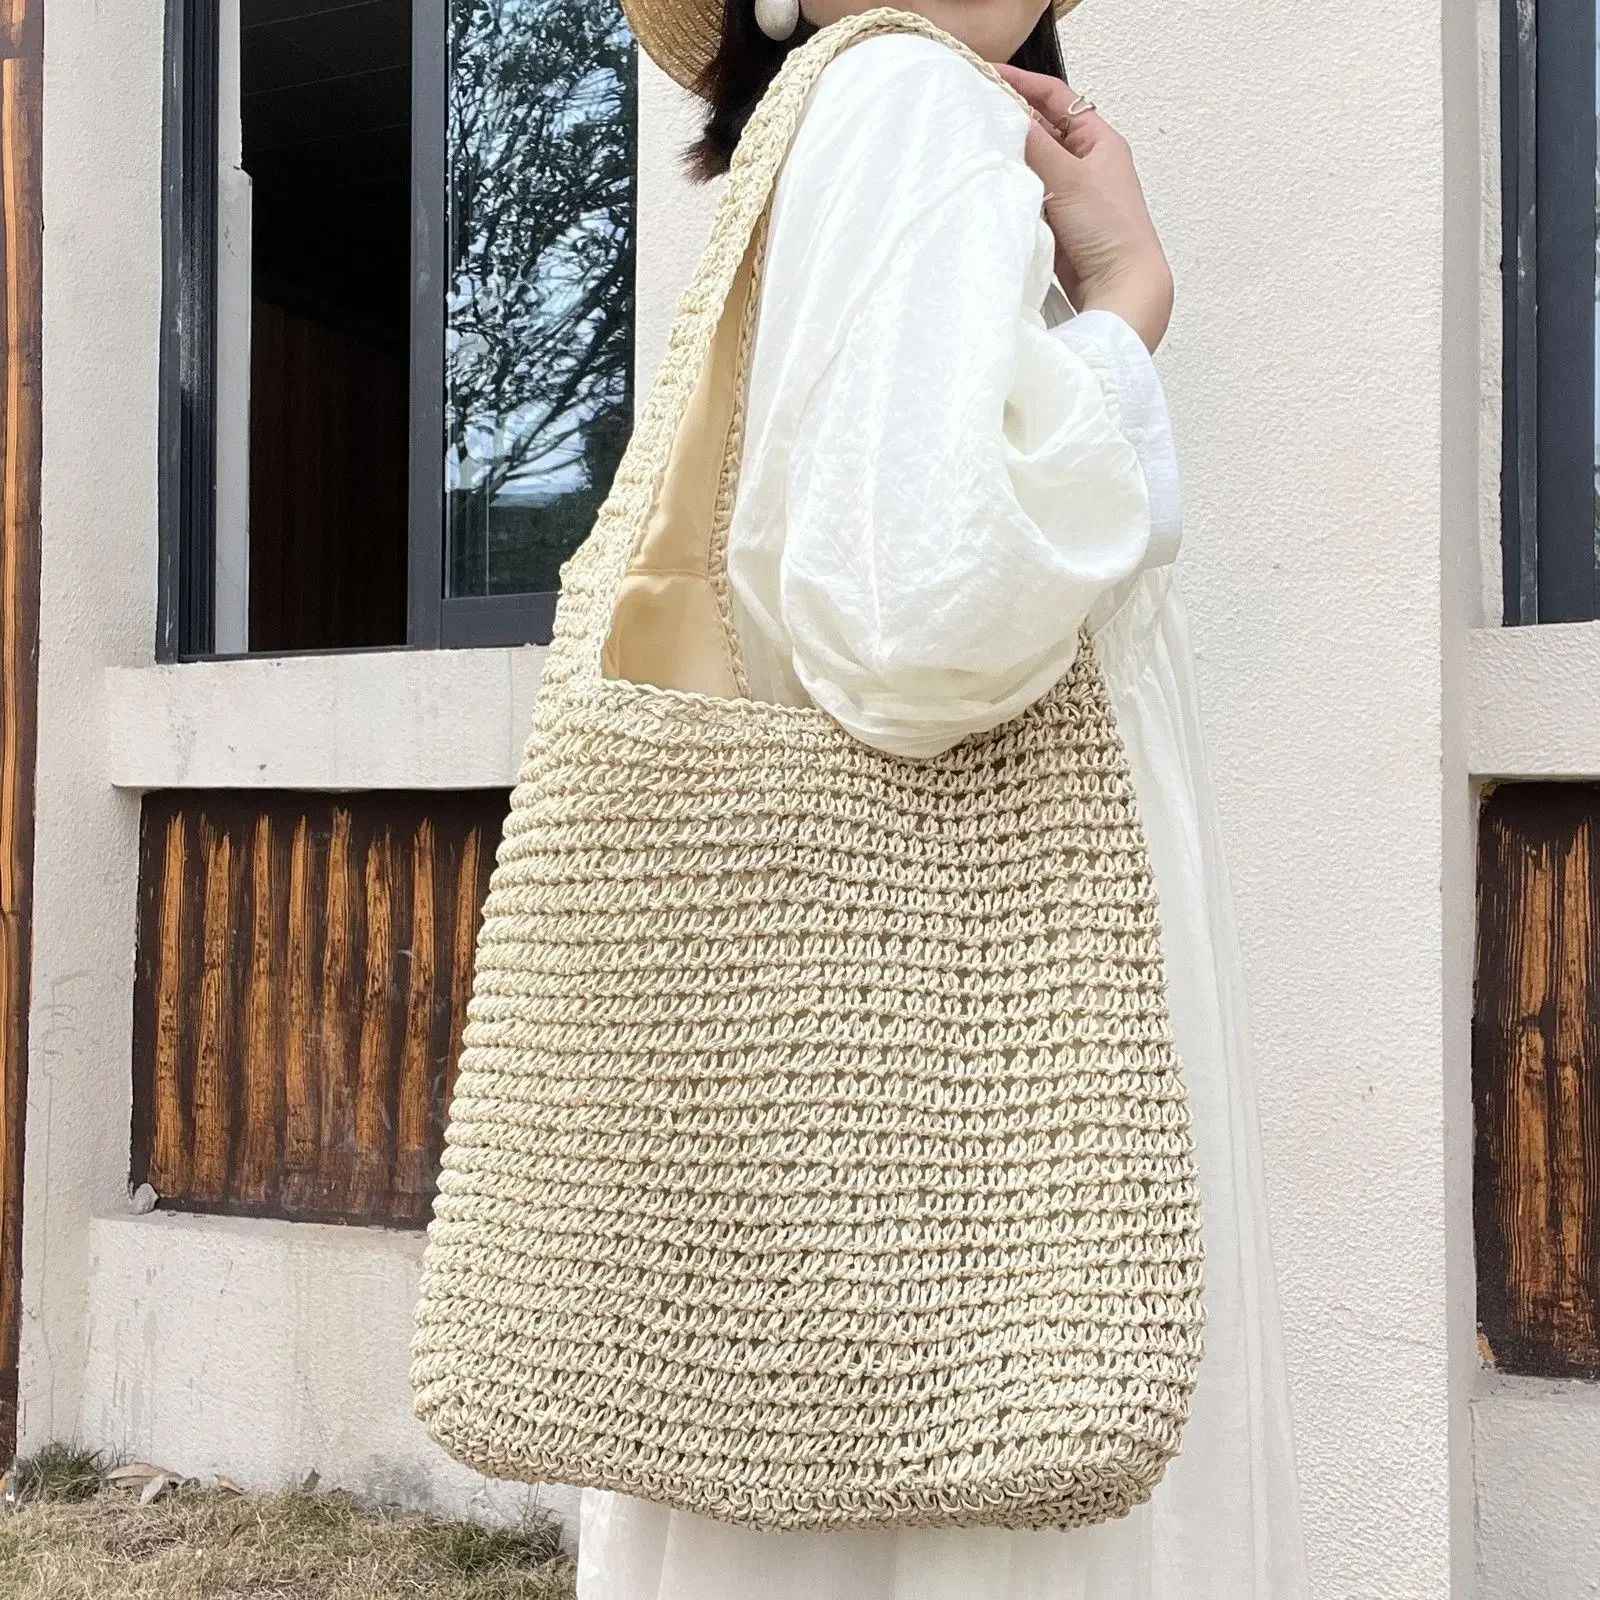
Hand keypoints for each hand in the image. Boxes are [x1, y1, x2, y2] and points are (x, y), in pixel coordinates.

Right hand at [994, 64, 1173, 353]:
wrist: (1120, 287)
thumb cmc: (1111, 231)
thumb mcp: (1070, 177)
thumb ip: (1036, 146)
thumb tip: (1006, 114)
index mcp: (1099, 140)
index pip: (1057, 98)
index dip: (1024, 84)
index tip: (989, 76)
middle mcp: (1087, 163)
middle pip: (1041, 130)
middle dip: (1011, 122)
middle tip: (976, 115)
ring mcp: (1072, 194)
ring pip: (1033, 165)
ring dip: (1011, 160)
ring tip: (979, 151)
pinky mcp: (1058, 223)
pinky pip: (1029, 196)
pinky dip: (1013, 190)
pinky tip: (994, 189)